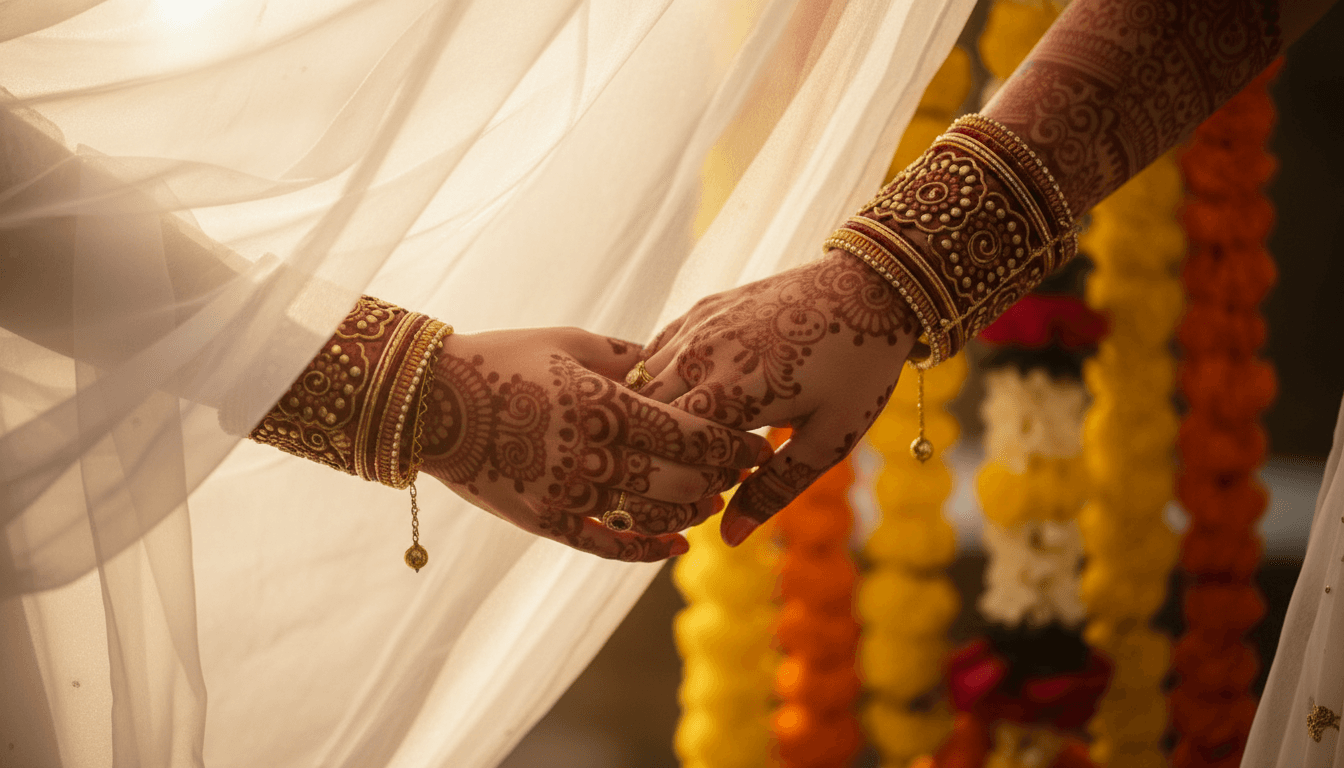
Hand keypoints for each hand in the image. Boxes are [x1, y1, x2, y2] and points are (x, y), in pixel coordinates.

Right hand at [416, 327, 773, 560]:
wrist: (428, 400)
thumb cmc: (502, 358)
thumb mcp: (569, 343)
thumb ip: (628, 356)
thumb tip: (679, 362)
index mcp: (599, 403)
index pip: (688, 431)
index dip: (731, 442)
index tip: (759, 439)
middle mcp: (587, 453)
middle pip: (680, 478)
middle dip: (722, 476)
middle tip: (747, 470)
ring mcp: (564, 493)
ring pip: (650, 515)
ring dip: (691, 510)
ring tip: (712, 500)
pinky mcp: (542, 520)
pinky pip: (604, 545)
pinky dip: (645, 548)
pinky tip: (675, 545)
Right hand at [637, 251, 917, 545]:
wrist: (870, 287)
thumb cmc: (857, 368)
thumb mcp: (828, 439)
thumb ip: (774, 488)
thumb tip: (728, 536)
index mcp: (730, 393)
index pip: (667, 452)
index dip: (680, 480)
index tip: (715, 491)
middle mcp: (700, 357)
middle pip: (644, 418)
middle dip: (659, 451)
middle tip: (698, 468)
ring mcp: (696, 328)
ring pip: (640, 385)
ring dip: (654, 417)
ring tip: (693, 437)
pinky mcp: (699, 310)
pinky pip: (654, 352)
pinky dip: (658, 382)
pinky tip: (686, 399)